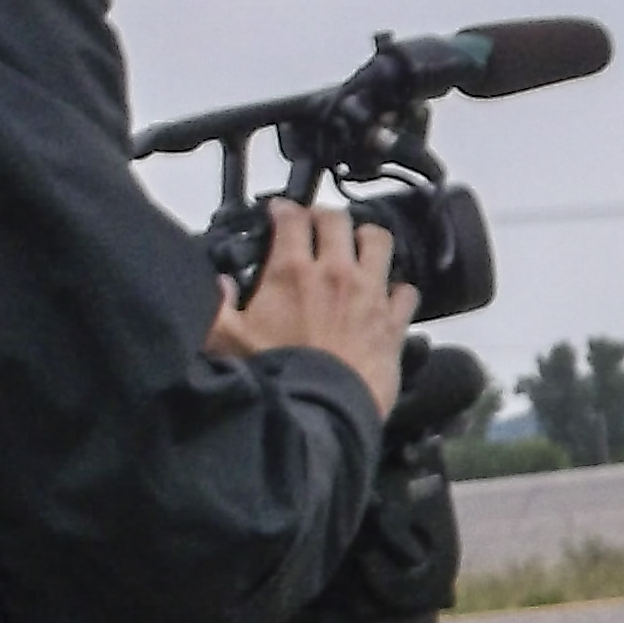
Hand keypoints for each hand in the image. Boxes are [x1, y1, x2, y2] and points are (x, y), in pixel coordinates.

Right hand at [208, 203, 417, 415]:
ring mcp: (369, 294)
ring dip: (367, 239)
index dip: (284, 209)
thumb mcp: (225, 341)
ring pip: (379, 241)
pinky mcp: (393, 321)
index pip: (291, 217)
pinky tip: (388, 296)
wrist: (321, 413)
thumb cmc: (276, 378)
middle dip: (325, 217)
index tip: (280, 213)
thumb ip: (217, 307)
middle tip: (317, 228)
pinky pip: (406, 290)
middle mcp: (335, 273)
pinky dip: (398, 289)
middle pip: (337, 219)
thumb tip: (220, 285)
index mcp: (292, 271)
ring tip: (358, 248)